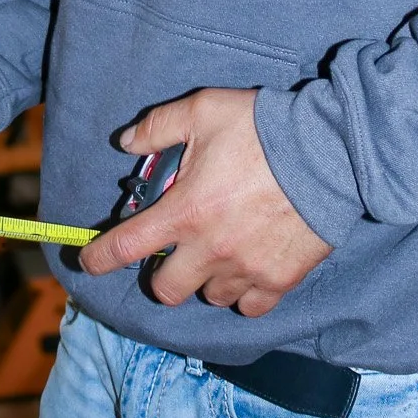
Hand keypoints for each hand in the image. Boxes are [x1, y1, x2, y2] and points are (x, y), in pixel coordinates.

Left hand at [78, 88, 330, 316]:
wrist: (329, 150)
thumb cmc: (262, 129)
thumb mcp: (202, 110)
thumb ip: (158, 127)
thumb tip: (125, 142)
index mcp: (184, 212)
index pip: (125, 248)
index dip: (98, 259)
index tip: (88, 262)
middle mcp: (210, 250)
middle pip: (165, 291)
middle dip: (161, 275)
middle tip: (173, 253)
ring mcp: (245, 270)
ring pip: (209, 296)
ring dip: (205, 279)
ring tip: (218, 252)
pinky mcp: (279, 280)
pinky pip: (249, 306)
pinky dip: (243, 293)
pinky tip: (246, 269)